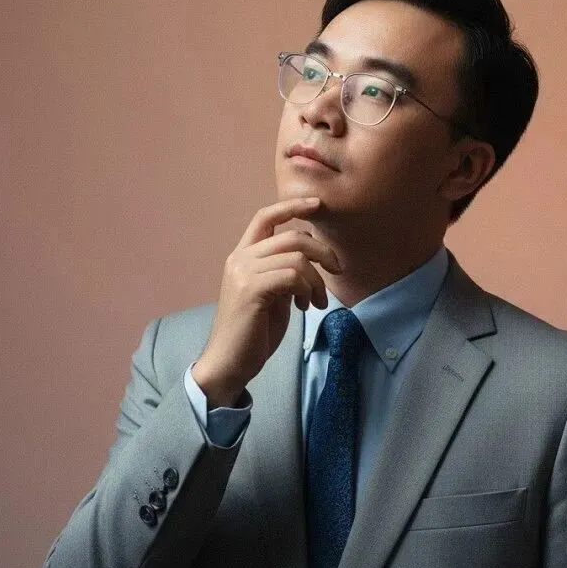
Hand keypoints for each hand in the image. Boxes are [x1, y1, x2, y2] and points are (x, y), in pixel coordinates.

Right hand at [192, 197, 341, 405]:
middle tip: (337, 270)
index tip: (317, 204)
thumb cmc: (253, 333)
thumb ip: (284, 273)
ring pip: (297, 257)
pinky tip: (305, 307)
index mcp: (242, 256)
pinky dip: (307, 289)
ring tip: (316, 301)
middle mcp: (240, 258)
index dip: (292, 206)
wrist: (229, 363)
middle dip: (323, 251)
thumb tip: (310, 259)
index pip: (265, 216)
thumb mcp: (273, 295)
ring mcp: (244, 273)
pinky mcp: (252, 290)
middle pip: (293, 236)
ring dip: (317, 280)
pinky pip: (292, 276)